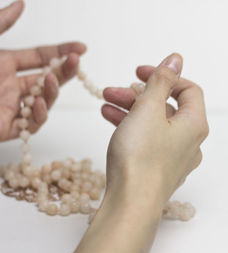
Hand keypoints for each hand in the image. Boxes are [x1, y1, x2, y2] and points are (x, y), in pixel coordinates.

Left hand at [0, 0, 85, 140]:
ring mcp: (11, 107)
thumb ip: (1, 23)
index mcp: (5, 64)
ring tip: (52, 79)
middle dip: (65, 70)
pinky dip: (40, 114)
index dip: (62, 52)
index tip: (81, 48)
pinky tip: (38, 102)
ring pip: (45, 100)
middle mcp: (11, 85)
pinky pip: (32, 124)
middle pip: (49, 78)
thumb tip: (22, 4)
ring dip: (53, 90)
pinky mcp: (8, 127)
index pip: (41, 57)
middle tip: (77, 61)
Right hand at [102, 53, 208, 203]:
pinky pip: (149, 140)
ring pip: (155, 123)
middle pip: (168, 106)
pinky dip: (132, 127)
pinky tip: (109, 119)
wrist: (131, 205)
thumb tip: (176, 58)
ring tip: (105, 102)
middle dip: (139, 93)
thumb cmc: (141, 157)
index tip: (140, 73)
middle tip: (114, 89)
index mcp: (195, 124)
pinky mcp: (160, 168)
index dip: (165, 76)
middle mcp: (190, 141)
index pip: (188, 89)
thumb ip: (162, 81)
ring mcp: (176, 157)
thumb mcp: (148, 109)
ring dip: (131, 109)